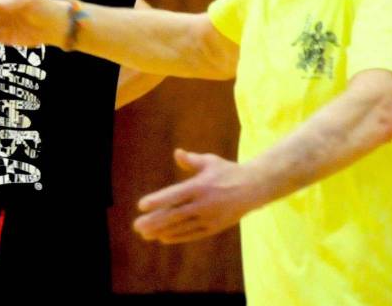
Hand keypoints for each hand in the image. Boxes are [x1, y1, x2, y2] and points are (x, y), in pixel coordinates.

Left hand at [133, 149, 264, 243]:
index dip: (158, 200)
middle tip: (137, 226)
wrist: (254, 187)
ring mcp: (210, 217)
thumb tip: (177, 153)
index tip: (141, 205)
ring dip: (162, 231)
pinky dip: (177, 237)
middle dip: (155, 221)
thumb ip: (192, 160)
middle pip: (175, 214)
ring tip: (145, 234)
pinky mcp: (215, 227)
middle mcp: (205, 203)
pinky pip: (193, 234)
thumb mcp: (210, 161)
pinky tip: (163, 238)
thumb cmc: (227, 171)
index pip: (175, 195)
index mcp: (201, 186)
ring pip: (182, 227)